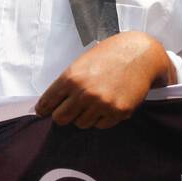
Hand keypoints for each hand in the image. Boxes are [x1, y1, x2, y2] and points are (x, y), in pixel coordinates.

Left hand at [36, 31, 172, 129]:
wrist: (140, 54)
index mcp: (71, 78)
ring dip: (84, 116)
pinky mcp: (118, 112)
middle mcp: (84, 93)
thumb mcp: (82, 64)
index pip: (48, 102)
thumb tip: (52, 103)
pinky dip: (101, 118)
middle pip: (61, 119)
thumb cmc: (109, 56)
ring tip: (93, 102)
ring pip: (81, 124)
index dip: (43, 109)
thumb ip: (67, 83)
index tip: (42, 112)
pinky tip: (106, 104)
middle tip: (68, 111)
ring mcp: (102, 104)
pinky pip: (100, 125)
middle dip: (62, 116)